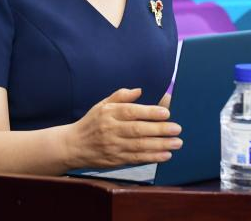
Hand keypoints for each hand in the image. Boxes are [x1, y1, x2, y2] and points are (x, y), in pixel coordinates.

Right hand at [66, 88, 182, 167]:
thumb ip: (121, 96)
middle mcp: (111, 130)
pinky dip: (152, 157)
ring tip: (176, 143)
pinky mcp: (116, 160)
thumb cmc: (91, 122)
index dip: (150, 112)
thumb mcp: (102, 105)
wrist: (73, 146)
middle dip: (160, 130)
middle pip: (138, 130)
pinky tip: (165, 155)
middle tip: (177, 129)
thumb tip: (139, 90)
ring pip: (140, 146)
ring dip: (160, 145)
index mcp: (109, 113)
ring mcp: (114, 146)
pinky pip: (136, 159)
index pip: (132, 112)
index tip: (167, 112)